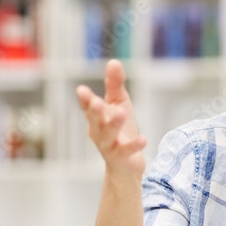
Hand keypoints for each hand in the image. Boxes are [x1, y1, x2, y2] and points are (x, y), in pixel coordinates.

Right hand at [76, 59, 146, 176]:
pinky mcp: (121, 157)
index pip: (88, 107)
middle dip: (94, 111)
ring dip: (114, 124)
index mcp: (96, 117)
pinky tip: (143, 139)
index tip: (81, 90)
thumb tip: (113, 61)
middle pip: (95, 120)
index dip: (84, 100)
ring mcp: (108, 145)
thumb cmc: (121, 130)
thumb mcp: (119, 104)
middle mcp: (98, 131)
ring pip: (108, 135)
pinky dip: (134, 145)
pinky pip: (126, 150)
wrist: (126, 164)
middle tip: (96, 101)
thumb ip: (115, 84)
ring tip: (122, 113)